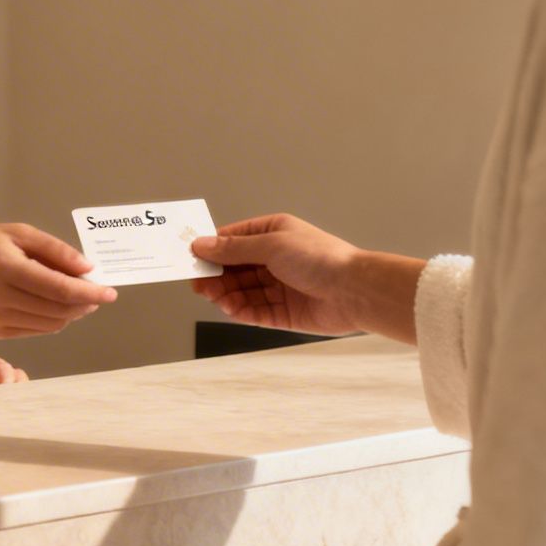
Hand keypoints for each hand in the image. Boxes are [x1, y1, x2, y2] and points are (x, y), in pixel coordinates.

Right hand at [0, 223, 113, 337]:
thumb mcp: (18, 233)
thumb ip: (54, 250)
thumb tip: (87, 268)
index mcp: (5, 268)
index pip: (58, 289)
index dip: (89, 292)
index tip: (109, 292)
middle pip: (58, 310)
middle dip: (86, 304)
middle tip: (98, 293)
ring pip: (50, 324)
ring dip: (72, 313)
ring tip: (79, 298)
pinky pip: (36, 330)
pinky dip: (54, 320)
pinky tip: (56, 305)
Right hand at [190, 214, 422, 340]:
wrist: (355, 291)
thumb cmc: (318, 258)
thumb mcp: (271, 246)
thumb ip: (233, 249)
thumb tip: (201, 244)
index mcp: (273, 234)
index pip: (234, 239)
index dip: (212, 249)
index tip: (191, 258)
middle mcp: (275, 259)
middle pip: (235, 268)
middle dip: (216, 276)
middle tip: (199, 285)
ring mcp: (279, 286)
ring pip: (243, 290)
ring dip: (226, 294)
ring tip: (215, 298)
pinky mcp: (284, 312)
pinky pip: (256, 311)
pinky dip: (241, 310)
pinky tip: (230, 309)